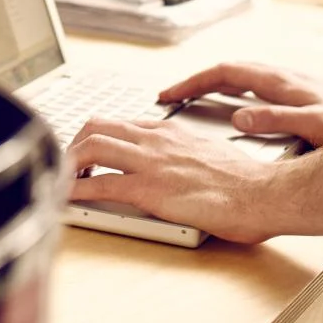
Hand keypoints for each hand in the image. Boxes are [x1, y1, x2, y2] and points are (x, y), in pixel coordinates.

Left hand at [67, 117, 286, 242]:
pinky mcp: (148, 190)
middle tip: (68, 163)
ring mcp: (150, 163)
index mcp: (171, 131)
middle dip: (75, 143)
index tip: (90, 150)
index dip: (99, 136)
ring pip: (92, 147)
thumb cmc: (246, 181)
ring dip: (69, 162)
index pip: (122, 124)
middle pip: (98, 127)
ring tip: (60, 178)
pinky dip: (76, 190)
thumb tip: (180, 166)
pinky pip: (100, 186)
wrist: (262, 193)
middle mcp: (155, 140)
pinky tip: (66, 198)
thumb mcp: (211, 153)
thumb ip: (187, 154)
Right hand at [157, 61, 322, 147]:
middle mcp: (278, 77)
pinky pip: (250, 86)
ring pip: (237, 77)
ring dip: (210, 85)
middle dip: (194, 82)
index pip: (222, 73)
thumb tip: (239, 118)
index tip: (168, 95)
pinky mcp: (294, 91)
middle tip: (169, 97)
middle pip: (225, 72)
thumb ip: (276, 120)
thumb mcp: (314, 125)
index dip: (191, 83)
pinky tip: (230, 107)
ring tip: (190, 100)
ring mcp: (285, 82)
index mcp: (276, 82)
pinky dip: (229, 91)